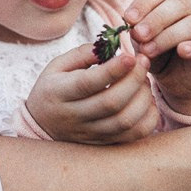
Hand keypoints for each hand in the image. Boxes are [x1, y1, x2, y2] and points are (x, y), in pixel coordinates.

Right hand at [26, 44, 159, 143]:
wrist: (43, 124)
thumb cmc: (54, 88)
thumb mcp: (57, 66)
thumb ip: (81, 54)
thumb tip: (110, 47)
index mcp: (59, 92)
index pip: (88, 83)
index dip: (112, 70)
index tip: (130, 56)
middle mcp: (74, 116)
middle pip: (111, 103)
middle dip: (134, 80)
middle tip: (143, 61)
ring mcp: (90, 133)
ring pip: (125, 121)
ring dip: (142, 98)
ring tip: (144, 80)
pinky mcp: (104, 143)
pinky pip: (133, 135)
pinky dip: (147, 118)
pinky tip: (146, 101)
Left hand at [122, 0, 190, 110]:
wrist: (176, 76)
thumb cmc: (157, 47)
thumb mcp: (143, 37)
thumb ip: (139, 29)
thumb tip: (134, 25)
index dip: (145, 2)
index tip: (128, 18)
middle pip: (180, 3)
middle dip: (156, 19)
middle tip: (138, 35)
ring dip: (169, 36)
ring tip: (149, 50)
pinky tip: (181, 51)